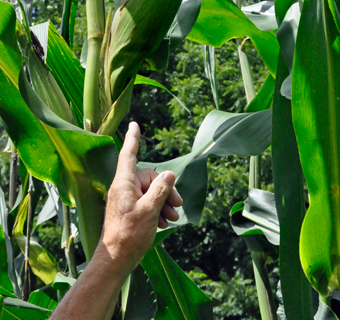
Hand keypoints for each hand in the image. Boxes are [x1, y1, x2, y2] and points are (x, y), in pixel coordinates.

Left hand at [98, 122, 182, 275]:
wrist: (116, 261)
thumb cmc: (129, 235)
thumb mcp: (149, 211)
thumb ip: (160, 190)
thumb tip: (168, 174)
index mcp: (124, 184)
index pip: (129, 155)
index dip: (133, 139)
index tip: (134, 124)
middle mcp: (123, 188)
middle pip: (149, 178)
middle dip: (166, 189)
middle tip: (178, 205)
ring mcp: (126, 200)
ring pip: (150, 192)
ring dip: (163, 202)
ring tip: (173, 217)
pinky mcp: (129, 211)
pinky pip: (146, 203)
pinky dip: (157, 210)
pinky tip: (164, 223)